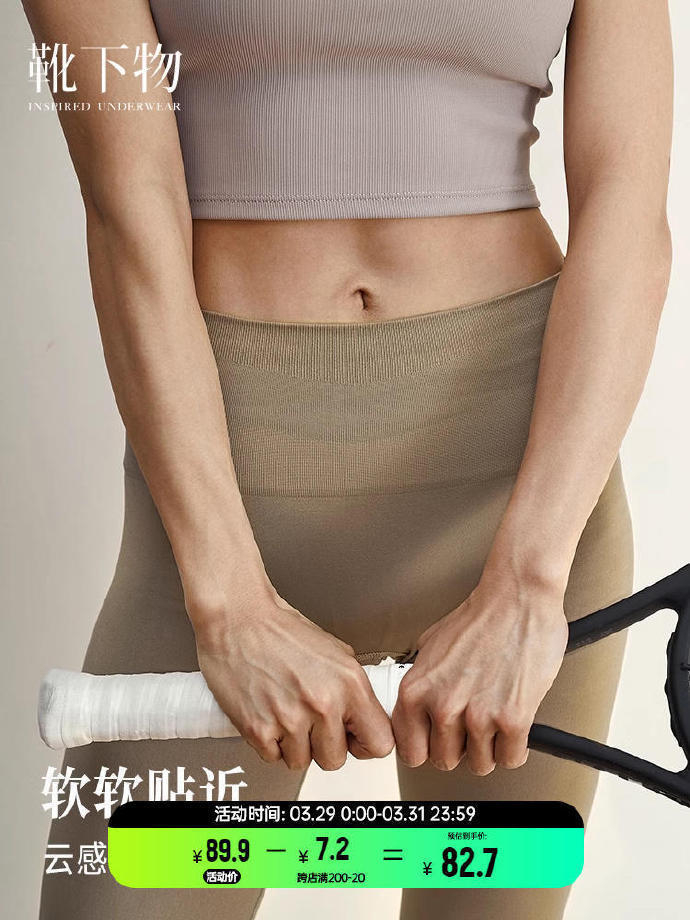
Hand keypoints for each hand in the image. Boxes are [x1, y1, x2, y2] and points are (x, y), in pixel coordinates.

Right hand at [192, 583, 394, 770]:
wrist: (237, 620)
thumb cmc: (280, 631)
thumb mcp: (335, 652)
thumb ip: (353, 690)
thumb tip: (364, 718)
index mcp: (349, 684)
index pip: (380, 743)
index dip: (364, 743)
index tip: (352, 737)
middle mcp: (323, 704)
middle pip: (336, 760)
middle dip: (323, 745)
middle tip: (308, 719)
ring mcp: (290, 719)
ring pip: (301, 762)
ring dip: (293, 744)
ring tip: (284, 711)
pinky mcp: (258, 729)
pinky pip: (272, 758)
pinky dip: (269, 742)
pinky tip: (267, 714)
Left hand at [391, 572, 567, 773]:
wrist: (516, 599)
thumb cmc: (479, 618)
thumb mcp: (430, 647)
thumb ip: (421, 681)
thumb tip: (417, 706)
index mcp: (416, 690)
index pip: (410, 751)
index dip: (427, 747)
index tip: (437, 742)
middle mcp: (442, 706)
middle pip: (445, 761)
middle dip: (460, 747)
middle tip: (471, 728)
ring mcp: (477, 716)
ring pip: (479, 764)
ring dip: (488, 747)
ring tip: (493, 721)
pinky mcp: (512, 720)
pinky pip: (510, 758)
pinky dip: (514, 747)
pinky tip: (513, 725)